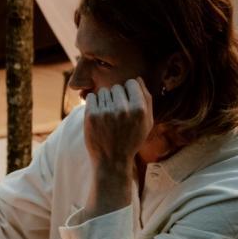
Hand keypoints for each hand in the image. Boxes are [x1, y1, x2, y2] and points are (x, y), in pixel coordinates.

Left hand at [81, 78, 152, 220]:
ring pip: (103, 92)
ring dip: (105, 101)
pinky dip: (93, 104)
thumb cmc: (131, 140)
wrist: (111, 160)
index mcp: (139, 109)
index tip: (127, 103)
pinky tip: (98, 116)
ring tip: (108, 117)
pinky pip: (91, 97)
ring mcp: (106, 112)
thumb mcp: (147, 122)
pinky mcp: (91, 115)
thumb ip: (146, 99)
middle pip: (117, 86)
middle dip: (116, 97)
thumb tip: (138, 79)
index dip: (128, 92)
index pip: (131, 82)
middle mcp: (123, 109)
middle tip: (117, 114)